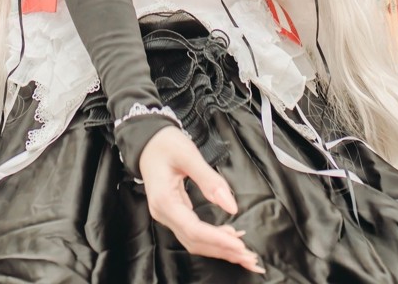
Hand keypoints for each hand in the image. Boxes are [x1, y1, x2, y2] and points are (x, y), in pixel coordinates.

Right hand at [138, 125, 265, 273]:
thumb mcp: (188, 155)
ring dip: (219, 248)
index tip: (239, 245)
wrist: (148, 140)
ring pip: (194, 241)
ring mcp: (167, 215)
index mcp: (164, 201)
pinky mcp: (174, 213)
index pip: (193, 229)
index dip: (217, 240)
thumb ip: (209, 180)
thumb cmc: (165, 144)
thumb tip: (231, 207)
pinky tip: (229, 239)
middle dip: (222, 250)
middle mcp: (163, 214)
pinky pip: (193, 232)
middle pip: (194, 242)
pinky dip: (212, 239)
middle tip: (249, 257)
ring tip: (244, 253)